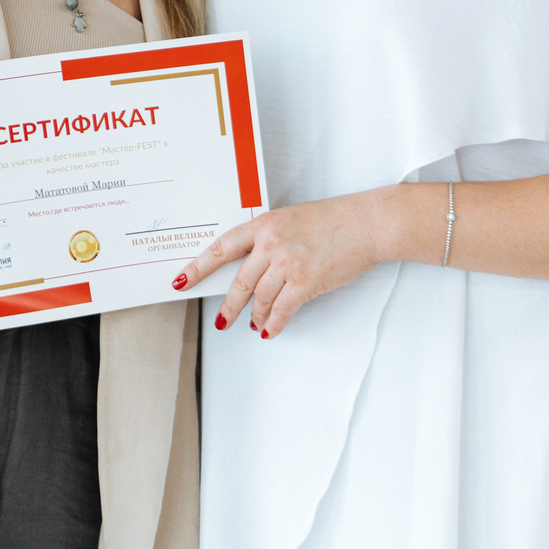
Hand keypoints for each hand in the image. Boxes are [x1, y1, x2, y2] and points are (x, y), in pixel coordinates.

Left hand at [175, 192, 386, 337]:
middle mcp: (270, 243)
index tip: (182, 279)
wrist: (366, 224)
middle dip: (228, 305)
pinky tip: (271, 329)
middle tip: (222, 320)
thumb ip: (270, 239)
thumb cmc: (335, 220)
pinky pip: (281, 310)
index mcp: (264, 224)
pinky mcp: (304, 282)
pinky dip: (274, 324)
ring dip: (256, 316)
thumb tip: (255, 267)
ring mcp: (286, 263)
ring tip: (256, 324)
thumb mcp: (292, 219)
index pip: (222, 248)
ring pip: (260, 299)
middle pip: (239, 281)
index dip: (199, 267)